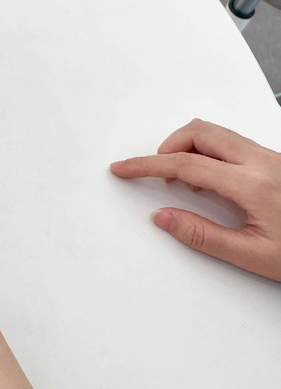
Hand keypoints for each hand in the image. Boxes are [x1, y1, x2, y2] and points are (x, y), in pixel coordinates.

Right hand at [110, 119, 280, 280]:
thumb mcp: (254, 256)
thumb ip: (203, 236)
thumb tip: (163, 218)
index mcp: (252, 184)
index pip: (185, 162)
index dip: (147, 165)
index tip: (123, 168)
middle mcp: (261, 161)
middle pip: (199, 132)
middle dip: (167, 147)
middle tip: (151, 172)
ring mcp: (270, 156)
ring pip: (215, 133)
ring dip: (188, 147)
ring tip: (181, 180)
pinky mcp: (274, 159)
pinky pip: (231, 142)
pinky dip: (208, 151)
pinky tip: (208, 179)